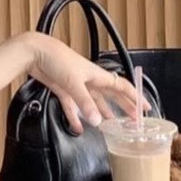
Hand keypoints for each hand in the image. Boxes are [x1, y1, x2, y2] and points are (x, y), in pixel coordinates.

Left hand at [24, 32, 147, 133]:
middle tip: (132, 120)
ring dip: (101, 113)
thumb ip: (85, 103)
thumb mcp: (74, 83)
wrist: (35, 53)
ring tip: (110, 126)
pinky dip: (76, 117)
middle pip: (111, 96)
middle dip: (123, 107)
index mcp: (97, 76)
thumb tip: (98, 121)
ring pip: (93, 102)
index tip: (145, 108)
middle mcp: (89, 80)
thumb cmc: (57, 60)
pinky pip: (73, 106)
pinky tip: (79, 127)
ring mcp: (76, 85)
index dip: (135, 97)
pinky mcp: (63, 89)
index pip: (122, 87)